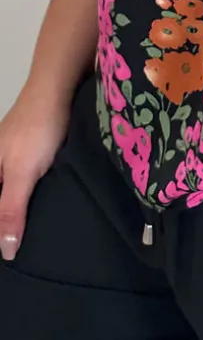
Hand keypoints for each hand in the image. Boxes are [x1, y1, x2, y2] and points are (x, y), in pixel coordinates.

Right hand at [0, 84, 70, 260]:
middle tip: (20, 251)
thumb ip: (10, 211)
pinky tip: (43, 208)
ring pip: (10, 195)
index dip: (0, 230)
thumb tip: (5, 252)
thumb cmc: (37, 129)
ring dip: (18, 213)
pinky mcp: (30, 152)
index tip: (9, 254)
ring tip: (30, 239)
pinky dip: (30, 197)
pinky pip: (25, 183)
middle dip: (7, 225)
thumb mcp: (22, 174)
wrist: (59, 86)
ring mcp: (11, 157)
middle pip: (0, 204)